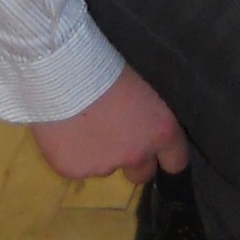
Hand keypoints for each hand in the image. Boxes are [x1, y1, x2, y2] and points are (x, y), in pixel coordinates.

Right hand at [31, 64, 188, 184]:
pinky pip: (75, 166)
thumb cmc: (107, 65)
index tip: (158, 153)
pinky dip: (71, 153)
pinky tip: (63, 130)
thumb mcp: (140, 88)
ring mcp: (104, 167)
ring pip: (104, 167)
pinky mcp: (74, 171)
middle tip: (114, 137)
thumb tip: (140, 124)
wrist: (64, 71)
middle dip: (131, 160)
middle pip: (142, 174)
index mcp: (161, 131)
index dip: (166, 157)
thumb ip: (144, 116)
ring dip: (98, 153)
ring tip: (81, 124)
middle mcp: (137, 154)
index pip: (176, 160)